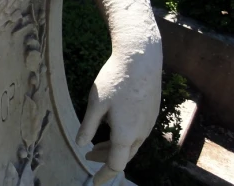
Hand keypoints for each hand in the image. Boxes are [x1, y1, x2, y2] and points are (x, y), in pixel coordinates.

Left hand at [76, 42, 161, 184]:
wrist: (141, 59)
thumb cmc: (115, 80)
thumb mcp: (95, 103)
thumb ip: (88, 126)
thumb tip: (80, 144)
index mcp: (126, 134)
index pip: (115, 164)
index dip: (104, 175)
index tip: (94, 182)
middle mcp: (141, 132)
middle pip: (124, 155)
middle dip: (106, 159)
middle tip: (89, 157)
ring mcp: (149, 122)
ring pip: (132, 143)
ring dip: (115, 147)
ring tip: (97, 143)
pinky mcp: (152, 111)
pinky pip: (138, 131)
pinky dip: (124, 135)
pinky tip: (113, 124)